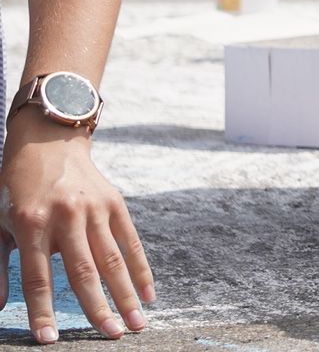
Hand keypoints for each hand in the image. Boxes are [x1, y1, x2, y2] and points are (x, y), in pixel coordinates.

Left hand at [0, 118, 154, 343]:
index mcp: (31, 224)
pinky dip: (141, 269)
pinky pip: (131, 240)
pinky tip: (149, 294)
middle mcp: (65, 216)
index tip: (50, 340)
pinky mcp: (115, 202)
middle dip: (98, 308)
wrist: (48, 141)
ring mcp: (94, 208)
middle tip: (112, 337)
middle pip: (84, 272)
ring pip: (112, 259)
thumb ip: (0, 266)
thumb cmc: (16, 188)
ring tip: (137, 323)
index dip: (42, 311)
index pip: (38, 278)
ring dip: (126, 295)